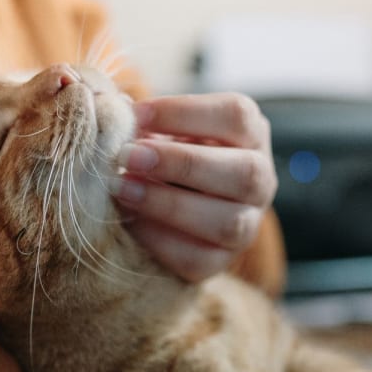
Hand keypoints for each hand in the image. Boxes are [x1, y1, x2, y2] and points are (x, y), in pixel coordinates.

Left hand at [114, 93, 277, 282]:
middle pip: (244, 172)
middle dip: (182, 163)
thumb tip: (110, 110)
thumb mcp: (162, 128)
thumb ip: (143, 120)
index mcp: (251, 135)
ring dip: (170, 205)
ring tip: (122, 189)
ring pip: (228, 222)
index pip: (236, 115)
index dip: (184, 112)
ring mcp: (247, 225)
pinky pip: (199, 259)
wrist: (168, 206)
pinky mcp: (222, 261)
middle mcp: (261, 180)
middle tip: (129, 156)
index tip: (135, 114)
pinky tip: (129, 221)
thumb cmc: (165, 153)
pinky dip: (159, 240)